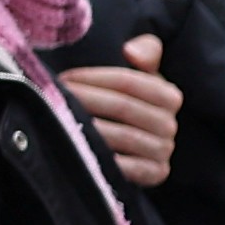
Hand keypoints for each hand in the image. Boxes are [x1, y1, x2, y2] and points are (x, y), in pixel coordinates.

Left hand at [61, 42, 180, 188]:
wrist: (128, 146)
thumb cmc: (124, 100)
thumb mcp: (137, 72)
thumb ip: (145, 50)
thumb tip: (131, 52)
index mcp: (169, 95)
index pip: (128, 81)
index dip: (93, 78)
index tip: (64, 78)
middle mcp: (170, 123)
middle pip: (122, 106)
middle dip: (84, 100)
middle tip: (53, 97)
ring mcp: (164, 150)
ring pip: (122, 136)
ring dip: (87, 128)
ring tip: (59, 121)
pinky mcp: (155, 174)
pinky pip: (127, 168)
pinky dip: (102, 160)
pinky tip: (79, 152)